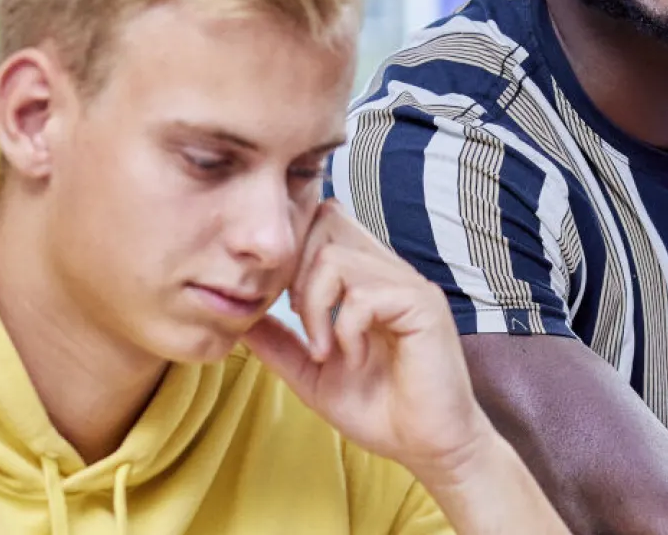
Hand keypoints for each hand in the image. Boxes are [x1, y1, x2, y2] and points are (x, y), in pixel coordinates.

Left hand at [245, 201, 492, 480]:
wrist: (427, 445)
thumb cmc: (379, 410)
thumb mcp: (313, 374)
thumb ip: (280, 342)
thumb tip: (240, 316)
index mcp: (367, 278)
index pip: (325, 222)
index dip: (295, 252)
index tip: (288, 306)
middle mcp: (389, 271)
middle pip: (326, 222)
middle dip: (296, 274)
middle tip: (302, 323)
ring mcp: (408, 284)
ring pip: (334, 259)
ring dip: (315, 310)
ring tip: (326, 351)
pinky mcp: (422, 305)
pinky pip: (361, 295)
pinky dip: (345, 331)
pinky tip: (355, 360)